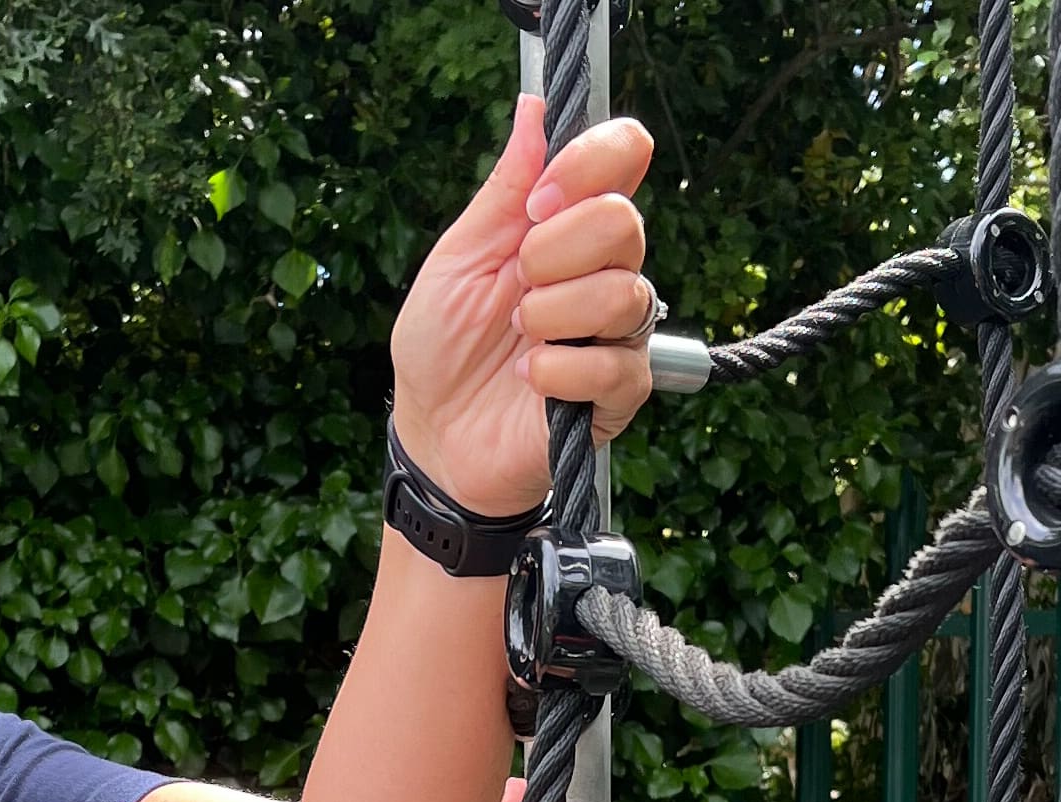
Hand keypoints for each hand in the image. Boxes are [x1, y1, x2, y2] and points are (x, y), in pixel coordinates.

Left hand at [390, 96, 658, 517]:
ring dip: (551, 315)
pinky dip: (556, 370)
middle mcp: (602, 269)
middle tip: (517, 285)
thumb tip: (536, 108)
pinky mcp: (619, 391)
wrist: (434, 434)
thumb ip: (504, 190)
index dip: (589, 165)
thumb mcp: (459, 257)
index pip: (623, 156)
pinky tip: (529, 379)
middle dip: (555, 252)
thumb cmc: (442, 345)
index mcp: (567, 224)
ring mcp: (617, 331)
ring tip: (518, 339)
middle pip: (626, 221)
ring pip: (622, 294)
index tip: (537, 202)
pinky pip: (613, 363)